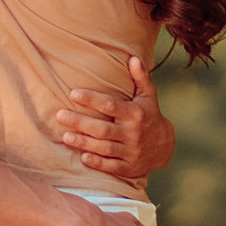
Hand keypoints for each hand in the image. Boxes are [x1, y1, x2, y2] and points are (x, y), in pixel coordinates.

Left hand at [50, 48, 174, 180]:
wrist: (165, 147)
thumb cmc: (150, 115)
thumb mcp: (148, 95)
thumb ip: (140, 77)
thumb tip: (133, 57)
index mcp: (135, 113)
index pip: (110, 105)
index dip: (91, 99)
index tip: (73, 93)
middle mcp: (132, 133)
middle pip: (103, 128)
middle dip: (80, 122)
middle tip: (60, 115)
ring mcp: (131, 151)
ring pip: (104, 148)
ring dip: (84, 143)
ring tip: (66, 136)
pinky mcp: (130, 167)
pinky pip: (112, 166)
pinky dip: (98, 163)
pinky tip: (83, 158)